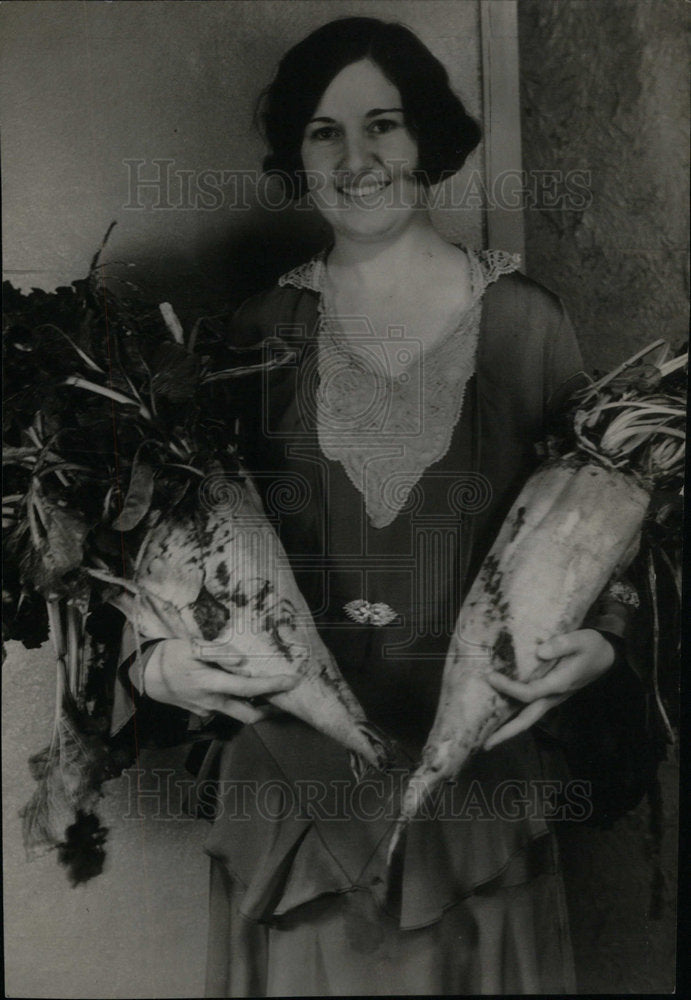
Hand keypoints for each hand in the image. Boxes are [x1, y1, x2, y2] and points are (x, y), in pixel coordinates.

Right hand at [143, 637, 299, 724]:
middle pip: (250, 716)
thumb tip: (243, 661)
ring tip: (270, 690)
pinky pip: (227, 709)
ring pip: (239, 714)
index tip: (293, 680)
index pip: (249, 689)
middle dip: (272, 710)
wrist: (146, 675)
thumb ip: (218, 652)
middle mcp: (212, 702)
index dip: (273, 686)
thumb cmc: (170, 656)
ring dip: (257, 705)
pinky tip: (243, 688)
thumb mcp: (191, 646)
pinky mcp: (203, 712)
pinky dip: (240, 701)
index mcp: (210, 684)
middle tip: (286, 695)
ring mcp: (208, 710)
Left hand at [482, 629, 615, 749]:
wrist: (606, 658)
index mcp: (559, 684)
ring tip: (487, 739)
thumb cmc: (591, 647)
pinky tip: (500, 717)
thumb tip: (540, 652)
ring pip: (528, 719)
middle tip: (484, 745)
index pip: (529, 693)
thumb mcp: (580, 640)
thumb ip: (561, 644)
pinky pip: (530, 711)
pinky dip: (515, 717)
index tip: (490, 676)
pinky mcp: (550, 697)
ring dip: (508, 729)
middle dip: (506, 732)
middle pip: (527, 720)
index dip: (509, 687)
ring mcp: (552, 700)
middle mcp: (554, 697)